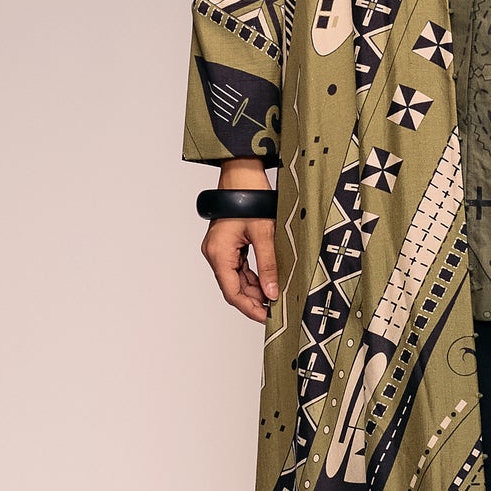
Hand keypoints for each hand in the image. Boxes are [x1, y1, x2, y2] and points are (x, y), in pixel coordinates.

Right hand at [202, 158, 278, 323]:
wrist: (242, 173)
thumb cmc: (250, 197)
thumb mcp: (264, 233)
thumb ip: (268, 264)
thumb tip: (272, 291)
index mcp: (219, 253)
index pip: (232, 291)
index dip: (249, 308)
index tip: (266, 318)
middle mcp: (215, 253)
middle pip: (233, 287)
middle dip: (253, 300)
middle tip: (275, 310)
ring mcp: (220, 249)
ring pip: (237, 279)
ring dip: (254, 289)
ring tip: (274, 298)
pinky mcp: (228, 244)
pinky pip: (239, 267)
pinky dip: (253, 276)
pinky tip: (268, 281)